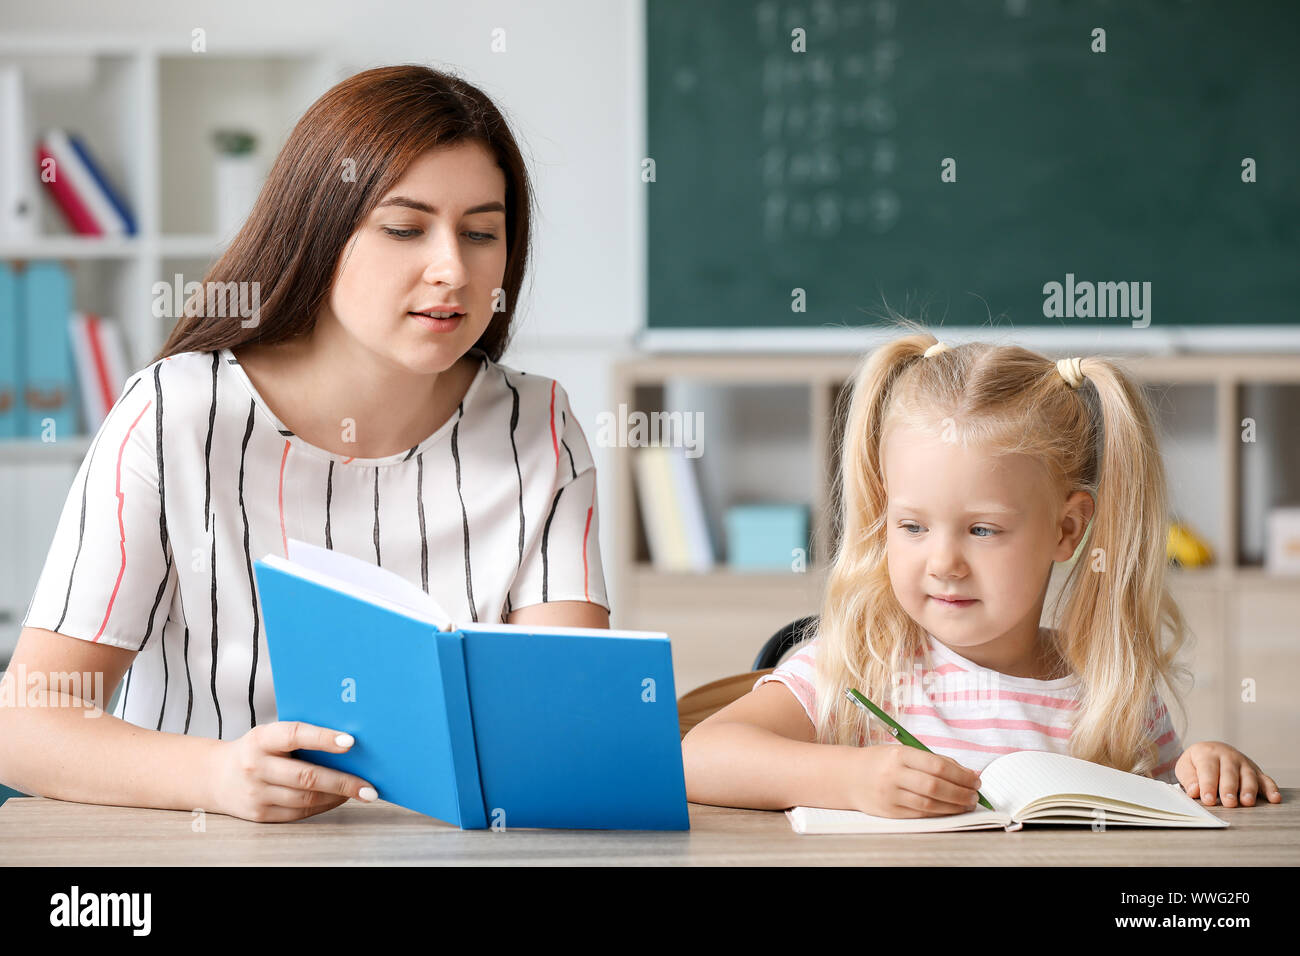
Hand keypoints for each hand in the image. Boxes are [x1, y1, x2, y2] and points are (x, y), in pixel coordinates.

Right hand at [208, 721, 378, 822]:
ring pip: (305, 798)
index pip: (295, 734)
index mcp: (261, 739)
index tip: (351, 741)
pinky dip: (323, 806)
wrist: (215, 776)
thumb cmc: (256, 750)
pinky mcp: (260, 814)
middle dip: (343, 782)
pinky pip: (298, 813)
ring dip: (337, 796)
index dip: (323, 737)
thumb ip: (300, 736)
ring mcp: (256, 793)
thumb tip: (348, 743)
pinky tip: (338, 799)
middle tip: (369, 786)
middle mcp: (256, 766)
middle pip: (306, 776)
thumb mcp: (269, 734)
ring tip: (360, 792)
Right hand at [843, 744, 983, 817]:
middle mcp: (893, 774)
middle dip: (961, 792)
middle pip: (935, 786)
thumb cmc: (880, 762)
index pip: (937, 765)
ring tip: (967, 803)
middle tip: (975, 794)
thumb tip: (967, 773)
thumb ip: (933, 760)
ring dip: (954, 806)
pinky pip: (921, 814)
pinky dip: (940, 813)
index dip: (961, 774)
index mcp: (899, 755)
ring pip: (930, 804)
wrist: (848, 777)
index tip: (975, 779)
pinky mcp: (890, 812)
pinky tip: (950, 810)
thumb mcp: (902, 752)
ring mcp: (890, 795)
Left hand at [1174, 741, 1281, 806]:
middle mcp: (1227, 756)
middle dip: (1229, 789)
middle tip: (1229, 803)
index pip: (1208, 770)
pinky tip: (1274, 798)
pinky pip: (1265, 779)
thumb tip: (1194, 791)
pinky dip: (1271, 788)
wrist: (1211, 750)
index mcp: (1207, 754)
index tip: (1208, 800)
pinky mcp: (1255, 771)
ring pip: (1248, 776)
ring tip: (1247, 802)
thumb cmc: (1197, 763)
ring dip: (1249, 789)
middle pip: (1230, 773)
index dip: (1208, 785)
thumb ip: (1189, 778)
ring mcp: (1243, 763)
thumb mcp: (1186, 766)